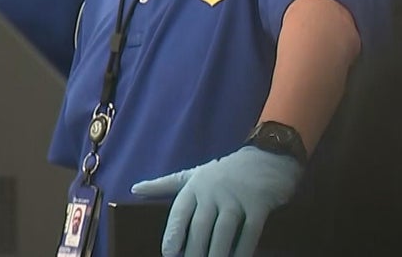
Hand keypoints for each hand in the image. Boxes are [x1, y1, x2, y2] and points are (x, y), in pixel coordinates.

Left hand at [131, 146, 300, 256]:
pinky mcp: (259, 203)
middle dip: (194, 252)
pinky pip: (250, 232)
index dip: (173, 234)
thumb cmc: (225, 171)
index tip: (169, 254)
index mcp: (195, 186)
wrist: (267, 155)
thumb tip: (135, 189)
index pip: (180, 213)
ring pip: (223, 232)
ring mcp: (237, 197)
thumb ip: (165, 184)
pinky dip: (244, 250)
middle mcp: (214, 191)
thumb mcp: (194, 174)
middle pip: (200, 227)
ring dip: (217, 254)